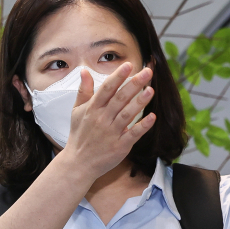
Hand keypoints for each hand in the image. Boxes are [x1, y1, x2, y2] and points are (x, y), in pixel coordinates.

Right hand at [63, 62, 155, 178]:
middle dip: (134, 84)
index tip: (128, 65)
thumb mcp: (76, 111)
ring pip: (127, 114)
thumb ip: (84, 91)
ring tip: (151, 90)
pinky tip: (152, 117)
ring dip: (140, 102)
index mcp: (92, 109)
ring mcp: (111, 133)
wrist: (79, 163)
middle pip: (120, 98)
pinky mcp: (120, 146)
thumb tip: (85, 71)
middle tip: (147, 72)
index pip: (106, 89)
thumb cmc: (79, 136)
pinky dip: (143, 126)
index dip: (118, 76)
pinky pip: (133, 134)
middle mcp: (102, 119)